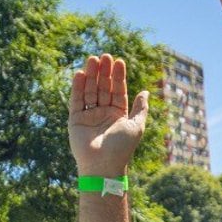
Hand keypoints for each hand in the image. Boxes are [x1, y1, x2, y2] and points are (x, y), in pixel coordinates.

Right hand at [67, 54, 148, 179]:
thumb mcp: (137, 126)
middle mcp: (103, 114)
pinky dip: (78, 88)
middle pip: (103, 88)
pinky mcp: (75, 120)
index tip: (119, 61)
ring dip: (91, 76)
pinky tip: (80, 74)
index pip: (118, 91)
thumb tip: (145, 92)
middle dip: (104, 72)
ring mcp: (89, 116)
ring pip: (90, 91)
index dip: (118, 76)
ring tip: (93, 59)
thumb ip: (141, 109)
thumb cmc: (122, 147)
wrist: (103, 165)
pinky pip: (76, 101)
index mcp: (118, 115)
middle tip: (105, 56)